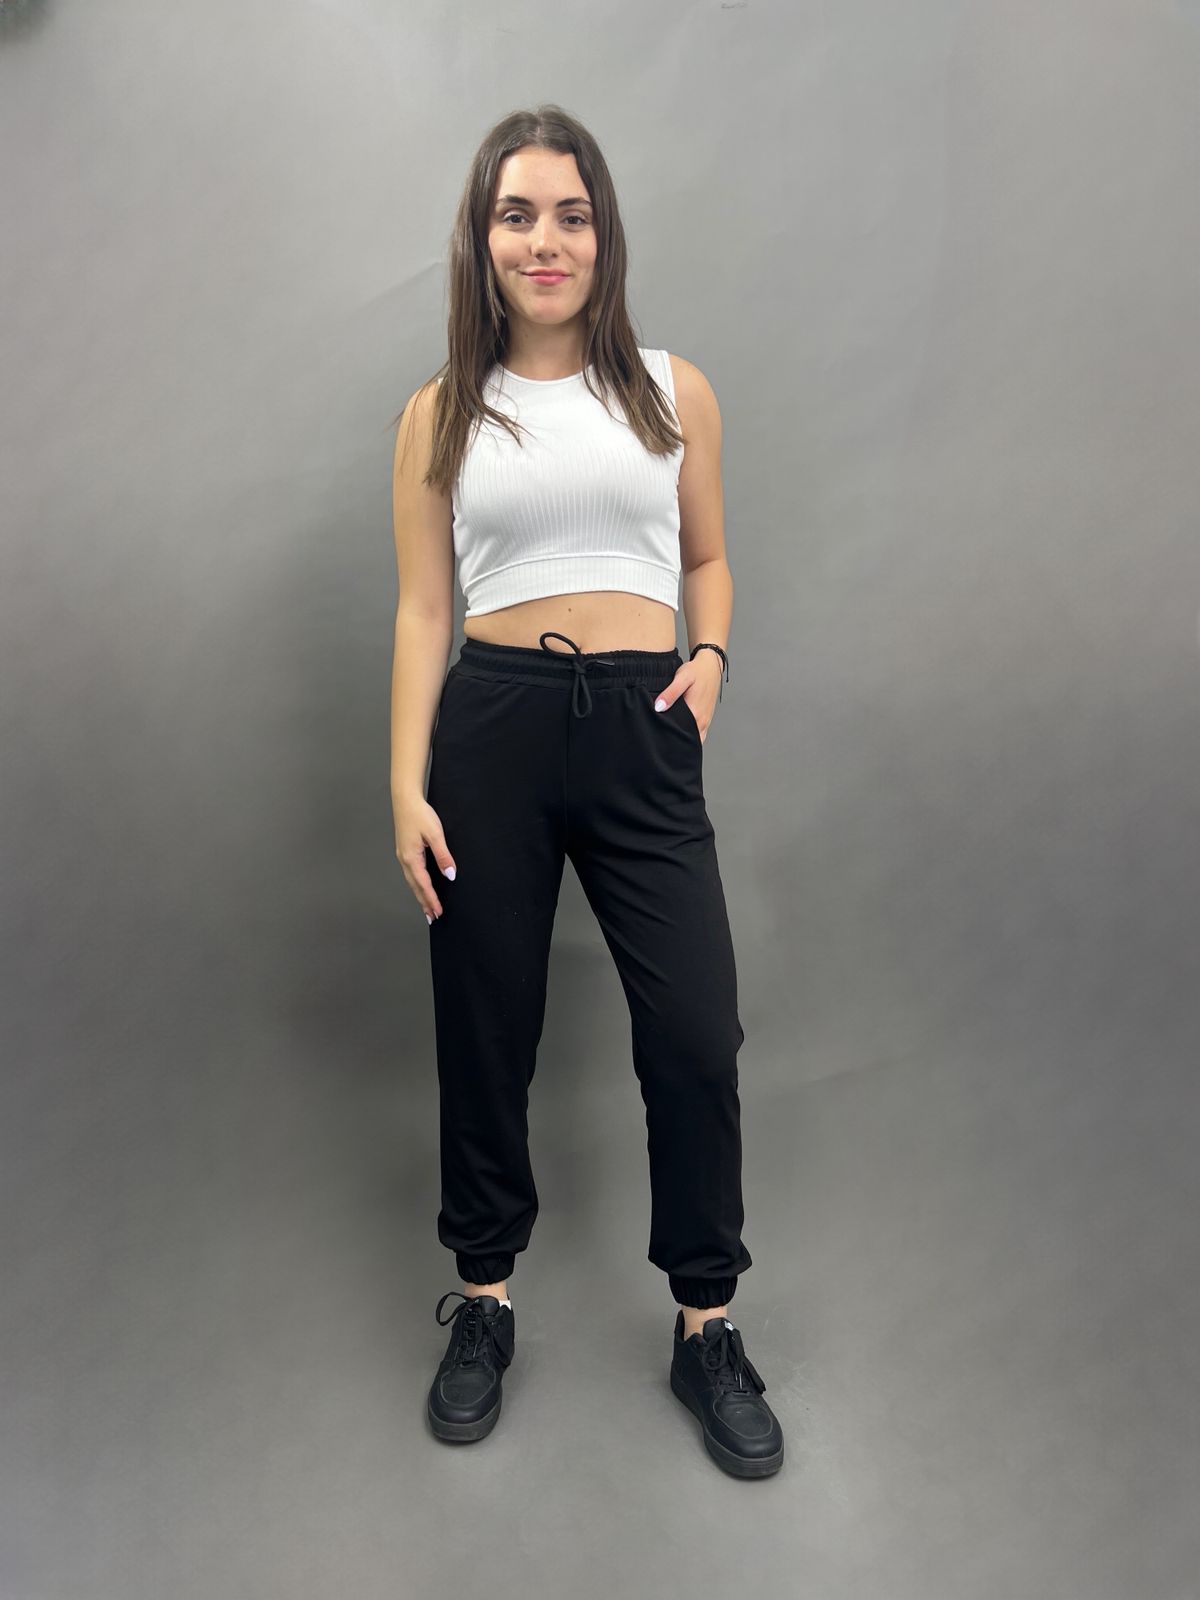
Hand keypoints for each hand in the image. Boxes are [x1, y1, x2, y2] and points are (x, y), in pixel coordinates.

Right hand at [394, 794, 455, 921]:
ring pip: (412, 881)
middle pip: (415, 887)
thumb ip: (443, 856)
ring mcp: (403, 855)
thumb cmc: (420, 814)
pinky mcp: (404, 851)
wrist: (405, 799)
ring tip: (427, 908)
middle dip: (424, 903)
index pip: (424, 884)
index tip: (439, 912)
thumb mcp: (435, 834)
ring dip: (420, 895)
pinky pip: (411, 873)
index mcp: (411, 858)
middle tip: (433, 917)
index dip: (432, 899)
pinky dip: (416, 884)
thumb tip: (450, 875)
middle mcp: (404, 859)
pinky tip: (420, 886)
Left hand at [654, 652, 722, 743]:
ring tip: (667, 739)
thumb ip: (670, 693)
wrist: (711, 666)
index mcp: (695, 714)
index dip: (668, 739)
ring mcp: (705, 722)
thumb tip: (658, 707)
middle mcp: (702, 721)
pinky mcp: (706, 719)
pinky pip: (698, 735)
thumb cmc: (696, 671)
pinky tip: (677, 732)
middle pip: (687, 741)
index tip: (657, 740)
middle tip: (659, 742)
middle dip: (674, 743)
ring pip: (693, 740)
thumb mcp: (682, 678)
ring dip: (682, 741)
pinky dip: (689, 737)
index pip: (680, 735)